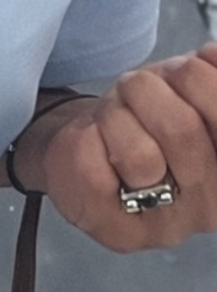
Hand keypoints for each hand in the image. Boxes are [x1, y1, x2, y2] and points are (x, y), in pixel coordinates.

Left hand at [17, 42, 216, 252]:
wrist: (91, 154)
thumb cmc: (146, 123)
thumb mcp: (187, 92)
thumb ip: (208, 80)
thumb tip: (211, 57)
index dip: (202, 81)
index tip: (184, 68)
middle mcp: (212, 207)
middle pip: (182, 130)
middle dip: (149, 90)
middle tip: (135, 85)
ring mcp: (166, 227)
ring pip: (138, 155)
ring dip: (116, 115)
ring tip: (113, 113)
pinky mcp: (118, 234)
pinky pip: (94, 172)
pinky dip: (86, 138)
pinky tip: (94, 141)